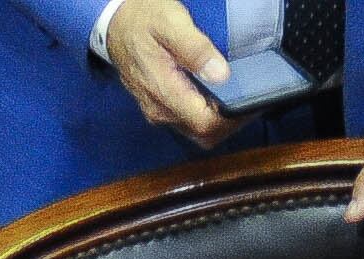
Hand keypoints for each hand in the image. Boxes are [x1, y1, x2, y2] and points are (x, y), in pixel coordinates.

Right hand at [103, 0, 241, 142]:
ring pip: (196, 131)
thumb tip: (220, 75)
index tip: (250, 103)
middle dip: (229, 124)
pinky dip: (205, 115)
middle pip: (204, 134)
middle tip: (247, 101)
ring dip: (218, 121)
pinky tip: (215, 96)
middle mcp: (160, 110)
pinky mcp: (158, 108)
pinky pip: (187, 122)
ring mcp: (157, 112)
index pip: (206, 125)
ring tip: (235, 98)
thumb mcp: (171, 22)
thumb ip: (195, 49)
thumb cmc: (143, 19)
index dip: (232, 120)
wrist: (114, 21)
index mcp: (164, 92)